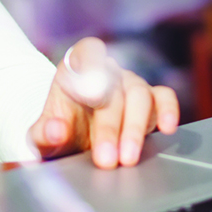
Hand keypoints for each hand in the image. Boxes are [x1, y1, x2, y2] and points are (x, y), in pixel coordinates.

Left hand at [28, 36, 179, 168]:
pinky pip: (164, 97)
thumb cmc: (59, 131)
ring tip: (127, 159)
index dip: (91, 69)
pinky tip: (166, 129)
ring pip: (140, 95)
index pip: (87, 52)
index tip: (92, 96)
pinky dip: (168, 110)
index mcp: (76, 68)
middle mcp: (107, 71)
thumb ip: (45, 132)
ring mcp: (130, 83)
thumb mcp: (42, 134)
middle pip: (113, 89)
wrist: (74, 140)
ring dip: (134, 129)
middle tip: (105, 159)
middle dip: (109, 127)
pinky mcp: (150, 100)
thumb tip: (56, 130)